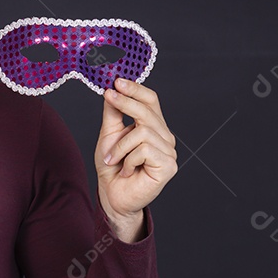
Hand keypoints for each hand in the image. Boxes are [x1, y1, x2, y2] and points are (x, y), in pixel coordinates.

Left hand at [95, 78, 177, 241]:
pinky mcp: (169, 166)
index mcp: (153, 127)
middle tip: (109, 96)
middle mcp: (164, 136)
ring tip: (113, 159)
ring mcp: (169, 151)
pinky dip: (128, 159)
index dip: (136, 89)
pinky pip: (144, 150)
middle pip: (148, 111)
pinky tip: (127, 170)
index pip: (151, 101)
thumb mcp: (108, 135)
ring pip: (142, 131)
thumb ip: (113, 114)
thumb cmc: (113, 167)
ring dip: (120, 146)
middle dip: (126, 102)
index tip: (117, 80)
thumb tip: (112, 89)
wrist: (113, 196)